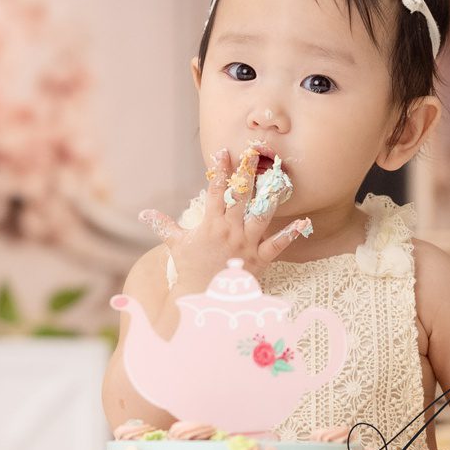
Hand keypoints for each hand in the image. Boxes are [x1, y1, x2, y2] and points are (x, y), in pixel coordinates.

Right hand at [141, 147, 310, 291]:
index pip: (216, 191)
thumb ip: (163, 225)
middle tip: (253, 154)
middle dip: (246, 174)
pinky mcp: (260, 259)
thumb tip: (145, 213)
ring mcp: (246, 244)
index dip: (219, 170)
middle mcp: (230, 230)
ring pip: (262, 215)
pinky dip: (291, 233)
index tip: (223, 152)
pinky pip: (278, 244)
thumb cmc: (190, 269)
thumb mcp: (176, 245)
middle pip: (241, 197)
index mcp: (211, 224)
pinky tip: (304, 221)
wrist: (203, 298)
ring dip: (271, 197)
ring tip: (279, 179)